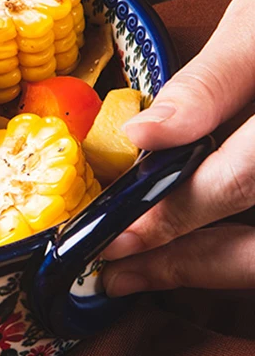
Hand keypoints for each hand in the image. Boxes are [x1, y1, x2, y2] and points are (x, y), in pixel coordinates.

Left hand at [102, 0, 254, 296]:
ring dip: (214, 267)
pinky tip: (200, 248)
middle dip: (185, 264)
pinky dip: (240, 249)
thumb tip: (142, 136)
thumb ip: (207, 84)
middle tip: (120, 270)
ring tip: (149, 270)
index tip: (116, 235)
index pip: (238, 180)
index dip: (170, 217)